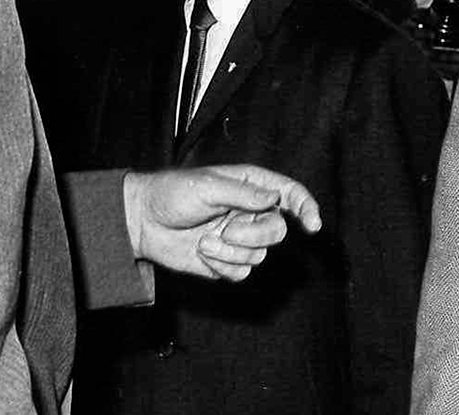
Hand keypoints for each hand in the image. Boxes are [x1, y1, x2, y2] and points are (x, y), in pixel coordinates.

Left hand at [124, 164, 320, 281]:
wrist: (144, 222)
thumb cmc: (173, 193)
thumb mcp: (207, 186)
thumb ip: (243, 193)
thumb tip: (275, 198)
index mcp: (250, 185)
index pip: (289, 193)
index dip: (306, 206)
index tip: (313, 224)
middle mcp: (250, 211)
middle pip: (277, 231)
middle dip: (254, 235)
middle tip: (228, 230)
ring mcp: (240, 237)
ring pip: (259, 255)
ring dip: (230, 251)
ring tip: (204, 240)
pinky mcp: (227, 260)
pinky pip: (241, 272)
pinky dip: (222, 266)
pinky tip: (203, 253)